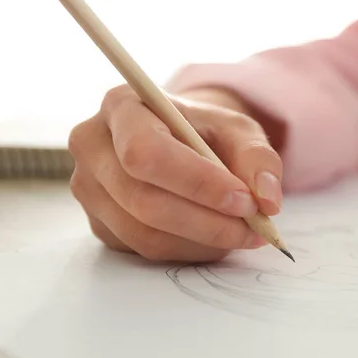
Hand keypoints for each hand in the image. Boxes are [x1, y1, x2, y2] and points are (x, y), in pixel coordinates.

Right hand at [68, 85, 284, 261]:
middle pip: (142, 200)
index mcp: (121, 107)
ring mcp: (89, 189)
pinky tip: (214, 237)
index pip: (147, 152)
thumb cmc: (205, 133)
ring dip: (203, 242)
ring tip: (242, 233)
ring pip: (144, 233)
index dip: (197, 182)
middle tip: (255, 227)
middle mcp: (92, 146)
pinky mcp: (100, 223)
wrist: (179, 143)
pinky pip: (143, 250)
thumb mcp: (238, 130)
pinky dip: (189, 250)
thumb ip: (258, 158)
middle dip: (207, 222)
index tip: (246, 201)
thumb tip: (267, 199)